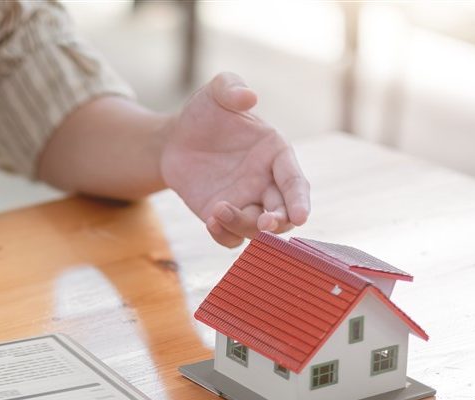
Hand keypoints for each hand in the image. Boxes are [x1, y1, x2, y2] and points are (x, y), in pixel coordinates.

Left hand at [161, 72, 310, 247]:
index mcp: (276, 154)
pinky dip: (224, 235)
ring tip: (218, 211)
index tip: (300, 216)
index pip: (295, 181)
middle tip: (265, 223)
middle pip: (282, 212)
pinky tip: (210, 221)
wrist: (174, 139)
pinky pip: (230, 236)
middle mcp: (266, 182)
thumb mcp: (215, 92)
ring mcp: (244, 201)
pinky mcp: (221, 215)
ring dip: (244, 226)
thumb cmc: (203, 113)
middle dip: (278, 222)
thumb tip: (248, 96)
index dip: (299, 200)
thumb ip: (231, 88)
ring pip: (256, 228)